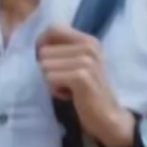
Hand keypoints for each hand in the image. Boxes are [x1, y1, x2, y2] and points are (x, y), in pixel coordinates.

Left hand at [37, 24, 135, 146]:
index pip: (54, 29)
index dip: (43, 44)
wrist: (108, 117)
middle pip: (44, 50)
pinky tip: (69, 95)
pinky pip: (50, 78)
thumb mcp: (77, 64)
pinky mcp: (81, 77)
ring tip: (68, 88)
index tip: (49, 61)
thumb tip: (38, 43)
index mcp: (89, 40)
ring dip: (51, 80)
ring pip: (44, 65)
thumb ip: (62, 50)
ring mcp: (87, 61)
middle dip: (49, 68)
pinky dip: (54, 90)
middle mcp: (89, 47)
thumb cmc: (87, 91)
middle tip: (66, 81)